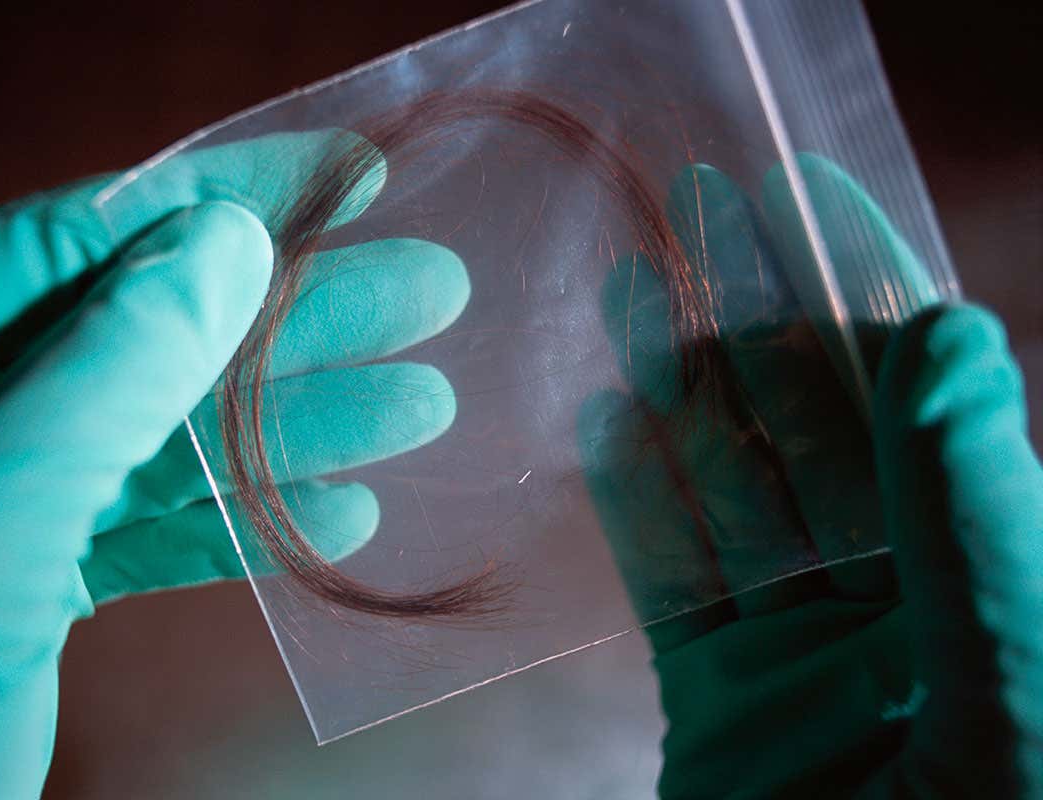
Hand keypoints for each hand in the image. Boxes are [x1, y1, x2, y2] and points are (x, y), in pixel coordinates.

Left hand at [0, 131, 469, 796]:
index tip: (349, 177)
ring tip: (423, 408)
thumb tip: (224, 244)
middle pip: (141, 335)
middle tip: (432, 290)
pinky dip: (247, 524)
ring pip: (162, 439)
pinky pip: (149, 532)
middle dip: (295, 316)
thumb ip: (94, 383)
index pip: (73, 241)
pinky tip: (341, 513)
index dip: (222, 195)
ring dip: (298, 427)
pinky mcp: (26, 591)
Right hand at [580, 156, 1041, 796]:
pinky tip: (610, 425)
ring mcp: (809, 668)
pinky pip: (678, 591)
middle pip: (820, 439)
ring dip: (680, 394)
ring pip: (735, 501)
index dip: (872, 298)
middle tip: (699, 220)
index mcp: (998, 604)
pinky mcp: (725, 718)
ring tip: (631, 292)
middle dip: (756, 323)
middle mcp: (908, 620)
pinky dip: (640, 506)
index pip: (930, 414)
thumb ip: (972, 528)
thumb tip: (949, 345)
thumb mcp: (1006, 702)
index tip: (814, 205)